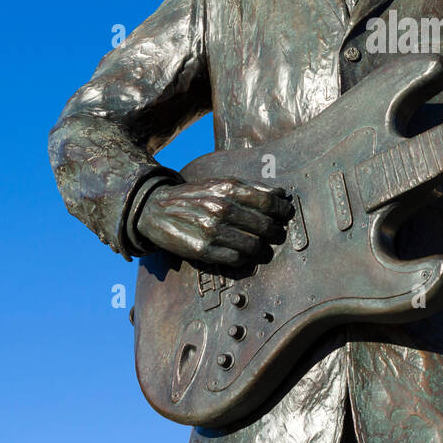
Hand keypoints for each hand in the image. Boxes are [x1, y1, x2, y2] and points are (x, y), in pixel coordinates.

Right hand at [136, 178, 295, 268]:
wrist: (156, 209)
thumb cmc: (196, 195)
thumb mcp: (221, 183)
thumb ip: (252, 188)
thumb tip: (281, 195)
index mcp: (228, 188)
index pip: (269, 203)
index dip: (283, 211)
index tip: (286, 215)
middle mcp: (221, 209)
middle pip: (265, 226)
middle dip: (275, 232)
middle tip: (276, 234)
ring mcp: (211, 231)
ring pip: (253, 246)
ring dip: (261, 248)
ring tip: (260, 246)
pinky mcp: (202, 250)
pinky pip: (236, 260)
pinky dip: (244, 258)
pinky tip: (241, 253)